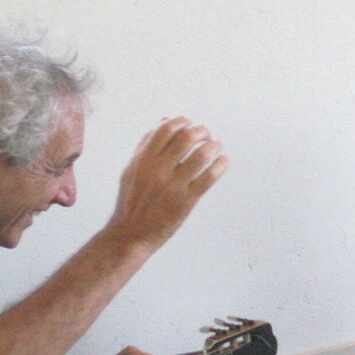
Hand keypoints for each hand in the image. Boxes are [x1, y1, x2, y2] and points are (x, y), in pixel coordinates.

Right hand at [109, 117, 227, 249]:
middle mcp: (158, 170)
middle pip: (186, 138)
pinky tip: (223, 161)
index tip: (190, 123)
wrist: (131, 234)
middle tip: (207, 134)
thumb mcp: (132, 169)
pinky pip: (208, 177)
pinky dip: (220, 165)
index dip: (181, 122)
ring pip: (200, 156)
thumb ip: (146, 144)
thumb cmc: (132, 201)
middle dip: (201, 131)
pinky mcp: (186, 201)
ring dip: (213, 146)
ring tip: (217, 145)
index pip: (165, 130)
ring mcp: (172, 185)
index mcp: (143, 160)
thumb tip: (163, 120)